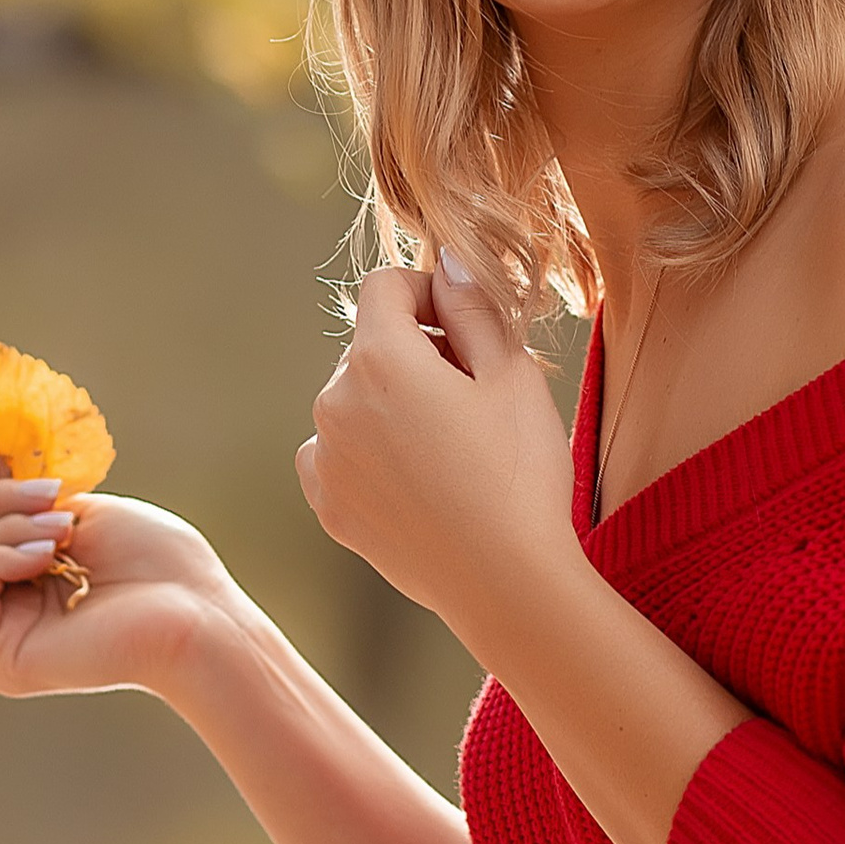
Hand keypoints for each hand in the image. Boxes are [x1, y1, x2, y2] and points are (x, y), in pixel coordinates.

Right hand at [0, 437, 244, 701]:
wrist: (197, 614)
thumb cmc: (158, 562)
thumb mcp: (79, 508)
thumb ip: (18, 497)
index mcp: (17, 571)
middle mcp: (1, 606)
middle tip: (47, 489)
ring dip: (4, 520)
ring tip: (64, 525)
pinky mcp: (1, 658)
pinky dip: (0, 553)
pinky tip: (49, 552)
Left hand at [295, 264, 579, 646]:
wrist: (505, 583)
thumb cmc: (519, 474)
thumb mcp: (513, 376)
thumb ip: (472, 307)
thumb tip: (446, 260)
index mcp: (379, 360)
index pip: (384, 286)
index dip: (429, 291)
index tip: (466, 324)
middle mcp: (334, 402)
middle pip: (370, 346)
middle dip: (417, 353)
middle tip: (476, 395)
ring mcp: (325, 458)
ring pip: (355, 402)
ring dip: (393, 405)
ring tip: (453, 447)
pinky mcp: (329, 506)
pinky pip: (340, 454)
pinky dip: (372, 454)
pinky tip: (421, 481)